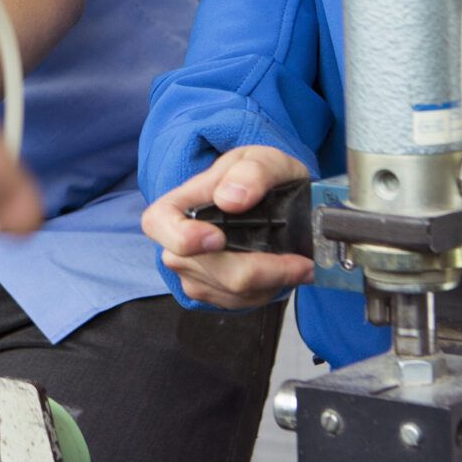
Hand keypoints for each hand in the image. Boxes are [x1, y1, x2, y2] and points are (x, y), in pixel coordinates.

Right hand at [141, 146, 314, 308]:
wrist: (270, 197)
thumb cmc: (258, 176)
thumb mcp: (262, 158)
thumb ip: (251, 172)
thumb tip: (230, 199)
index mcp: (179, 204)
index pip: (158, 224)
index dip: (183, 238)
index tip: (218, 239)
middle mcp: (178, 244)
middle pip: (212, 270)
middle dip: (263, 269)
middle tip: (303, 262)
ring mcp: (193, 272)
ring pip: (232, 291)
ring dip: (270, 282)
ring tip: (295, 262)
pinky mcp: (213, 292)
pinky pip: (241, 302)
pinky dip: (268, 291)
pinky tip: (280, 273)